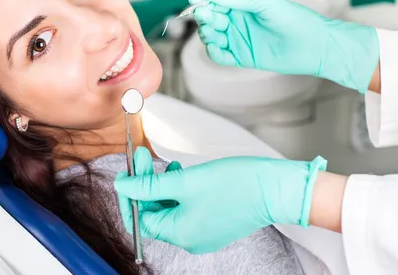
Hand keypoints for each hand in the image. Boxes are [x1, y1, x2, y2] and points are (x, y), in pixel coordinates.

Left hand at [114, 153, 326, 253]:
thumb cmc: (236, 184)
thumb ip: (150, 186)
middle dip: (147, 185)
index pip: (141, 218)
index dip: (131, 194)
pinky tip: (182, 173)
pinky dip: (179, 190)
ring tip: (168, 165)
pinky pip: (186, 208)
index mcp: (181, 234)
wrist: (275, 187)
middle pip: (155, 213)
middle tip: (143, 158)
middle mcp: (190, 239)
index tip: (127, 172)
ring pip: (170, 208)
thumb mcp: (185, 181)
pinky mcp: (213, 221)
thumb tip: (122, 187)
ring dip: (162, 186)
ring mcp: (203, 232)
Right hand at [190, 0, 379, 92]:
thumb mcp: (262, 3)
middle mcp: (238, 22)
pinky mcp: (243, 58)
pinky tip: (218, 47)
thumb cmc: (294, 19)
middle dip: (205, 17)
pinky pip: (221, 56)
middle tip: (207, 15)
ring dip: (208, 34)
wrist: (314, 45)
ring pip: (212, 38)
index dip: (204, 0)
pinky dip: (214, 52)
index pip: (216, 2)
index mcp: (242, 6)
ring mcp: (239, 40)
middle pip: (210, 20)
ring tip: (216, 32)